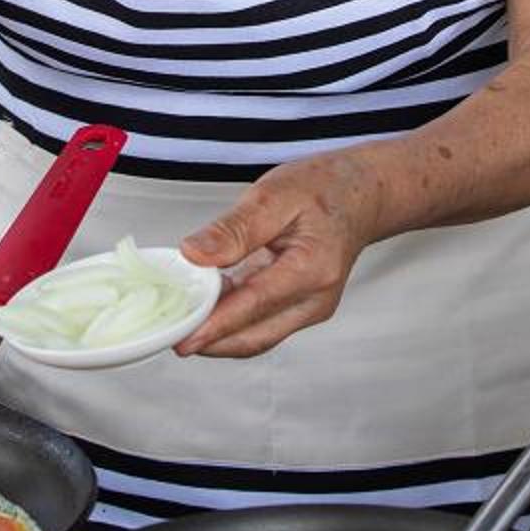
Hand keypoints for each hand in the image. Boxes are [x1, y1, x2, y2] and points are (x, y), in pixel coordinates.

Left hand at [173, 147, 398, 358]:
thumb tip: (194, 254)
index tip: (182, 338)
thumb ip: (234, 229)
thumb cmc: (323, 189)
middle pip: (255, 336)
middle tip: (168, 337)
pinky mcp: (301, 310)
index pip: (254, 304)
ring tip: (179, 325)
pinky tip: (204, 310)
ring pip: (256, 337)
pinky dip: (231, 323)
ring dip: (218, 336)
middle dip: (210, 342)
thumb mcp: (274, 195)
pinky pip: (261, 325)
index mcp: (312, 269)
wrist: (361, 196)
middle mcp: (316, 299)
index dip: (215, 324)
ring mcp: (310, 309)